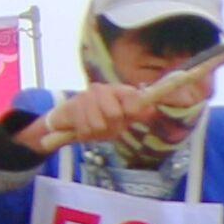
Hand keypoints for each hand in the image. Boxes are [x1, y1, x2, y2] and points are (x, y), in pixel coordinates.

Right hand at [21, 81, 159, 152]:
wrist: (71, 117)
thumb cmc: (103, 117)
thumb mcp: (123, 116)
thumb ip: (138, 113)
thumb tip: (152, 108)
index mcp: (118, 90)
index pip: (132, 96)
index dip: (133, 109)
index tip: (130, 115)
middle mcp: (102, 89)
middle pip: (114, 114)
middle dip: (113, 126)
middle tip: (110, 126)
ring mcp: (85, 96)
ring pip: (98, 125)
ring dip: (98, 132)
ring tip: (96, 128)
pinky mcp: (72, 107)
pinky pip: (84, 130)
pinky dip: (86, 135)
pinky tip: (85, 128)